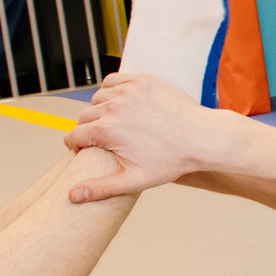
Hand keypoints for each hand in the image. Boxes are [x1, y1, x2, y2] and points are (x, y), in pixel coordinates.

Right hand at [65, 72, 238, 201]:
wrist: (203, 138)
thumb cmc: (171, 161)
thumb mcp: (135, 179)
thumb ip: (101, 188)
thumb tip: (72, 195)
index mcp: (107, 130)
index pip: (75, 135)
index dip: (77, 145)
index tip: (82, 149)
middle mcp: (113, 106)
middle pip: (85, 116)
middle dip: (88, 128)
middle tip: (101, 139)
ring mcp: (128, 90)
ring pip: (98, 98)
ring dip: (100, 109)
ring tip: (112, 122)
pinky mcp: (142, 80)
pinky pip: (114, 81)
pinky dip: (113, 90)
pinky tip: (120, 103)